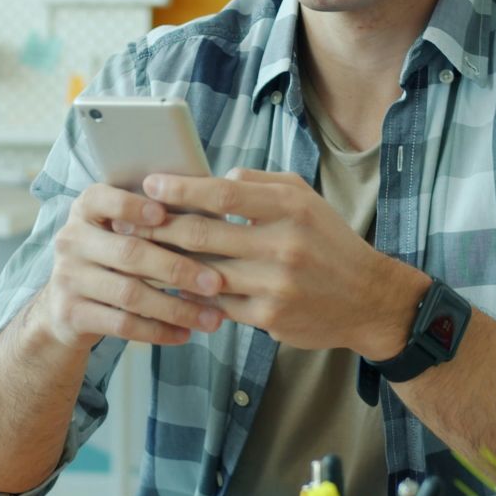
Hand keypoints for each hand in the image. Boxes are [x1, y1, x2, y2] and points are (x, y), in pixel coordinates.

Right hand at [38, 183, 227, 352]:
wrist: (65, 308)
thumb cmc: (112, 260)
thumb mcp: (118, 233)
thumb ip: (151, 222)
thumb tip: (214, 221)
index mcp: (85, 210)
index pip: (101, 199)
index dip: (131, 206)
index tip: (164, 214)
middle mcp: (71, 241)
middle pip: (129, 253)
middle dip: (177, 269)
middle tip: (215, 283)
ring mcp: (67, 279)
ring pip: (130, 294)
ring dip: (176, 307)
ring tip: (211, 318)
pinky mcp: (71, 314)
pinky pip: (122, 325)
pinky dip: (158, 331)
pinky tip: (184, 334)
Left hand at [124, 169, 427, 357]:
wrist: (368, 299)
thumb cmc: (328, 241)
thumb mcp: (304, 198)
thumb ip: (258, 182)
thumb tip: (212, 178)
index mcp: (290, 207)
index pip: (222, 192)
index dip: (180, 188)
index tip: (150, 184)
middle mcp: (283, 244)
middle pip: (202, 234)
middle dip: (157, 227)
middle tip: (127, 222)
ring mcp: (275, 284)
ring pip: (202, 273)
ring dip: (164, 264)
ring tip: (137, 254)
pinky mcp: (269, 317)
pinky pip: (216, 304)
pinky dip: (189, 295)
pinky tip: (168, 288)